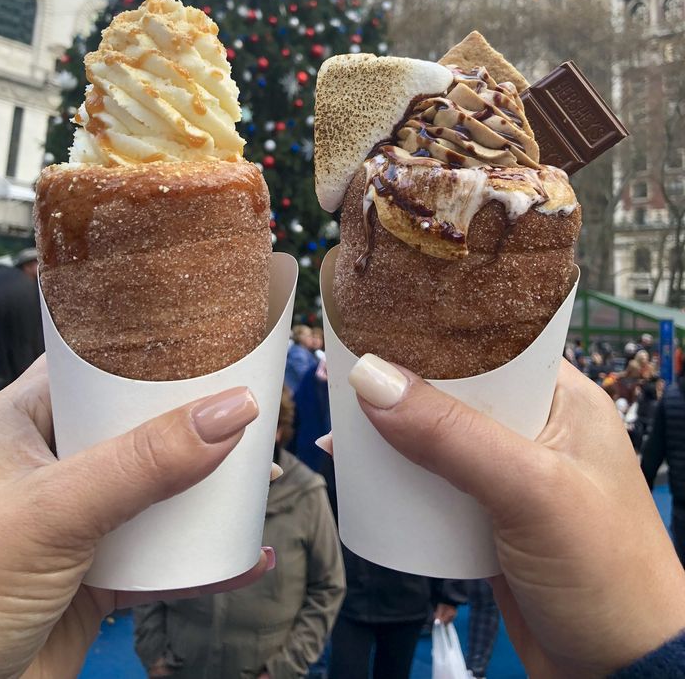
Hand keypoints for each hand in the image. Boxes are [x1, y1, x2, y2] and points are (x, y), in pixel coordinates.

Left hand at [0, 358, 273, 678]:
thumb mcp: (55, 509)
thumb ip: (143, 462)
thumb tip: (230, 411)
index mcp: (27, 419)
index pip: (97, 362)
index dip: (151, 349)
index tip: (210, 339)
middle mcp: (56, 462)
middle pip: (141, 424)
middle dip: (197, 421)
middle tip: (252, 409)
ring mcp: (81, 519)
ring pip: (160, 488)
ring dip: (210, 488)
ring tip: (263, 477)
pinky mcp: (100, 573)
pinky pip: (166, 556)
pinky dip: (206, 556)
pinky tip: (246, 554)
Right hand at [347, 355, 684, 677]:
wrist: (621, 678)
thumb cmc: (604, 573)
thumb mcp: (528, 490)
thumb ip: (451, 434)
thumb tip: (370, 377)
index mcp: (565, 398)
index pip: (493, 342)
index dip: (437, 329)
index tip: (379, 317)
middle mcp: (538, 428)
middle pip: (457, 388)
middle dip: (404, 382)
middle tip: (344, 369)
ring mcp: (513, 475)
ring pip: (440, 436)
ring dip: (394, 432)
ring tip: (340, 423)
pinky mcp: (491, 518)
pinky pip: (436, 483)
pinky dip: (401, 478)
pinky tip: (364, 474)